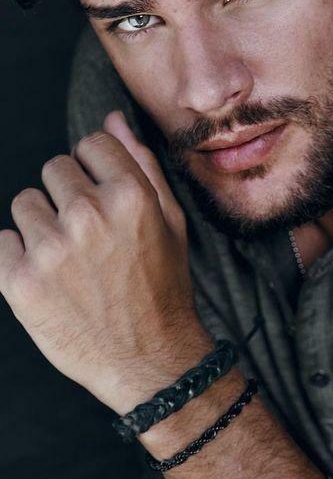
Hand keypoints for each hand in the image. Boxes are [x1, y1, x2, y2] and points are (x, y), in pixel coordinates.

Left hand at [0, 110, 209, 413]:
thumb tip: (114, 119)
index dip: (97, 169)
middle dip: (69, 195)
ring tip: (69, 259)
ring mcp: (51, 249)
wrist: (149, 359)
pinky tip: (47, 277)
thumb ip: (142, 165)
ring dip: (42, 225)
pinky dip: (17, 257)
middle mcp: (88, 215)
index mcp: (130, 195)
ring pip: (25, 204)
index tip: (102, 196)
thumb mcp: (171, 222)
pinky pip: (2, 241)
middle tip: (88, 236)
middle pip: (55, 169)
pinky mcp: (20, 282)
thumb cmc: (163, 287)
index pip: (91, 144)